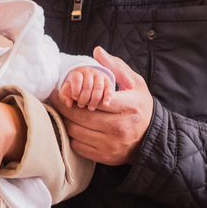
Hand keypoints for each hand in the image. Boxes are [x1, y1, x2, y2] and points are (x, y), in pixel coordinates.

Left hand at [48, 47, 153, 165]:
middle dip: (64, 106)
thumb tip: (97, 51)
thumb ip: (115, 67)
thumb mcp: (135, 84)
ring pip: (76, 131)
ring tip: (62, 111)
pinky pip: (77, 145)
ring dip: (65, 121)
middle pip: (80, 116)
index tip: (64, 89)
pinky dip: (70, 135)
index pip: (93, 99)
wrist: (150, 139)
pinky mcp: (104, 156)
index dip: (74, 93)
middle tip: (55, 99)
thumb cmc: (140, 108)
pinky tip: (72, 126)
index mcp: (127, 107)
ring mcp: (110, 144)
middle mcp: (119, 127)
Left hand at [58, 66, 113, 110]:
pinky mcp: (107, 80)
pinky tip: (105, 104)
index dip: (75, 90)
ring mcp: (99, 75)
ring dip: (94, 100)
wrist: (85, 77)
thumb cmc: (75, 86)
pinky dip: (108, 97)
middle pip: (87, 85)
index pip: (77, 79)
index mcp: (78, 72)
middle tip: (81, 105)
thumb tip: (69, 104)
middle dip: (84, 98)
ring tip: (91, 108)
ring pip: (98, 87)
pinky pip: (109, 88)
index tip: (74, 98)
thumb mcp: (67, 89)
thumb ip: (65, 96)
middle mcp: (89, 72)